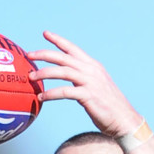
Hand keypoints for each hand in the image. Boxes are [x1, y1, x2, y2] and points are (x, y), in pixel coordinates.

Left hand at [28, 30, 142, 136]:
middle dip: (44, 54)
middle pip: (63, 58)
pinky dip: (51, 93)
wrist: (124, 120)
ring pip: (62, 72)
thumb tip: (70, 79)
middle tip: (29, 54)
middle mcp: (91, 70)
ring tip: (31, 77)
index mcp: (93, 66)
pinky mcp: (89, 96)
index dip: (58, 40)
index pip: (73, 49)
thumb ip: (83, 79)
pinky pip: (65, 92)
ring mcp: (90, 82)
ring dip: (44, 73)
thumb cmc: (108, 107)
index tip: (45, 33)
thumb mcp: (96, 87)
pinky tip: (42, 97)